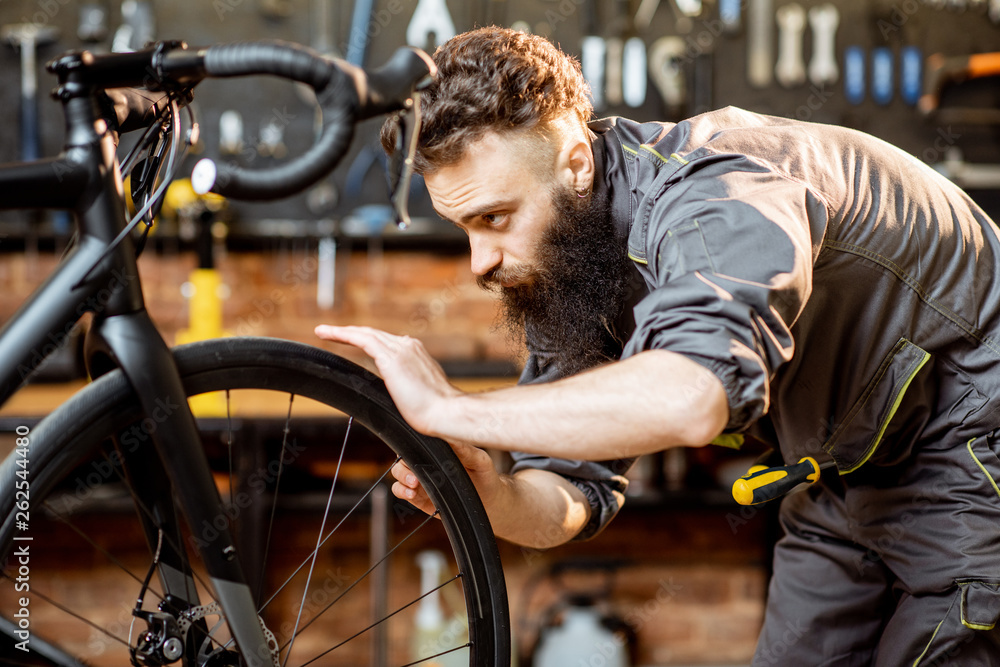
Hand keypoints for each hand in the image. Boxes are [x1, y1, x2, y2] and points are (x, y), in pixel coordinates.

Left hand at [314, 325, 460, 435]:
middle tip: (330, 332)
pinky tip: (327, 335)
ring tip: (323, 331)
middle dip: (352, 332)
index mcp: (416, 353)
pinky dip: (343, 334)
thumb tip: (398, 395)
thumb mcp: (419, 394)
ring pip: (366, 333)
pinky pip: (362, 340)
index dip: (367, 340)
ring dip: (342, 331)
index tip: (354, 341)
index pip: (386, 342)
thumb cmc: (436, 412)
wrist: (446, 412)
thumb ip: (407, 387)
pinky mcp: (391, 359)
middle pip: (374, 334)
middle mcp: (409, 346)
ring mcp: (401, 349)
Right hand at [390, 441, 507, 517]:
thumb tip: (450, 436)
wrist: (490, 501)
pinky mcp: (420, 497)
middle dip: (403, 468)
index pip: (416, 443)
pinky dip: (401, 492)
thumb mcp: (479, 459)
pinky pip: (401, 492)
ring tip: (413, 486)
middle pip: (402, 459)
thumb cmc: (485, 475)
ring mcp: (422, 479)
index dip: (410, 447)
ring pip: (398, 474)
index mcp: (438, 450)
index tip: (414, 454)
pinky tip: (411, 494)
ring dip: (401, 479)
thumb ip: (465, 449)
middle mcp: (426, 463)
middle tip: (415, 478)